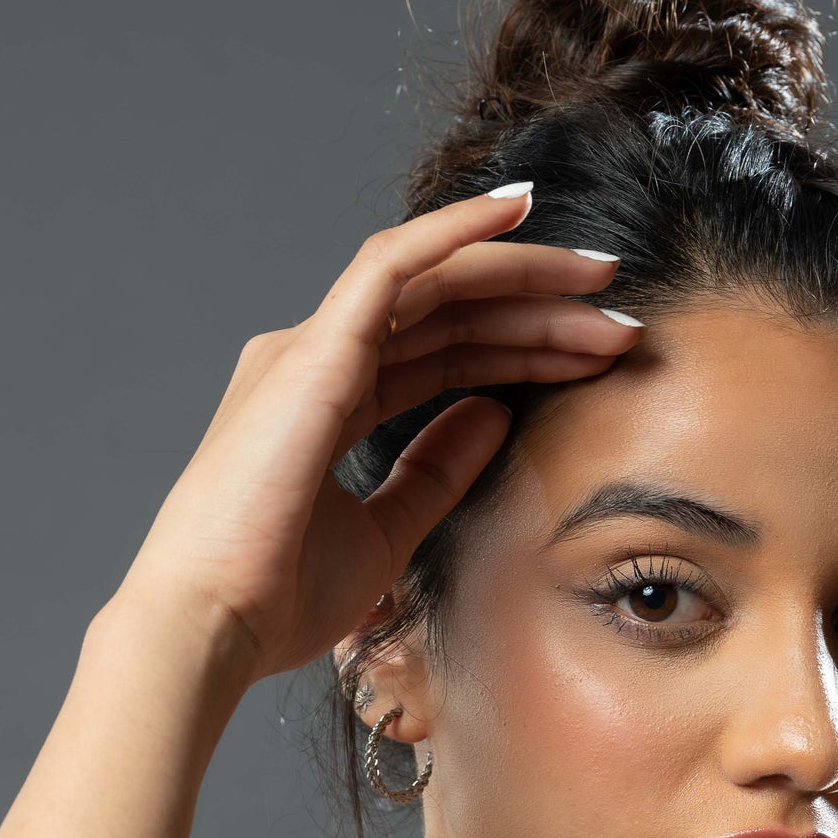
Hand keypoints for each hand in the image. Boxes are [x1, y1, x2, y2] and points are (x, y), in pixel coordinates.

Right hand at [110, 188, 637, 682]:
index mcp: (328, 404)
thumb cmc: (280, 598)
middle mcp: (317, 362)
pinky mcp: (316, 350)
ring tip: (602, 277)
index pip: (441, 353)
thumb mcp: (386, 535)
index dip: (521, 348)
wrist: (216, 625)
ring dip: (522, 274)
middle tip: (622, 317)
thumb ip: (437, 472)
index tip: (597, 358)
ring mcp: (312, 349)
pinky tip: (522, 212)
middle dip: (539, 308)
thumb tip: (495, 416)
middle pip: (447, 312)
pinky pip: (395, 262)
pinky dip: (459, 230)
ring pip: (435, 281)